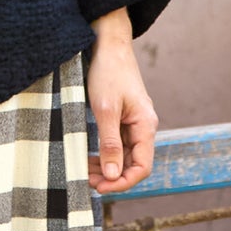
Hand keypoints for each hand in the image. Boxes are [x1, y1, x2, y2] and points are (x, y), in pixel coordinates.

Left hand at [87, 8, 157, 195]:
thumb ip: (110, 143)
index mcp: (145, 126)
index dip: (123, 182)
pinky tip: (88, 158)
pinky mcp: (122, 118)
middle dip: (112, 176)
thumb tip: (112, 174)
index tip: (100, 187)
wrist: (108, 44)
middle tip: (87, 181)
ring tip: (84, 172)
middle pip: (133, 164)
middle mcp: (143, 127)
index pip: (142, 167)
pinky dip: (104, 153)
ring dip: (106, 167)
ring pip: (123, 155)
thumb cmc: (108, 73)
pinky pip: (116, 143)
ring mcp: (133, 122)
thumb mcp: (105, 110)